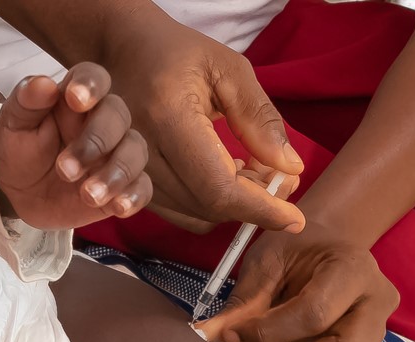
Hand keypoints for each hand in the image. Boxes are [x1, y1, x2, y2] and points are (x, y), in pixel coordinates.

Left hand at [0, 69, 152, 229]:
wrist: (19, 194)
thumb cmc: (18, 151)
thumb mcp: (12, 125)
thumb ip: (26, 102)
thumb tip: (43, 83)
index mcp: (77, 99)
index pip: (95, 78)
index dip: (91, 85)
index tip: (76, 100)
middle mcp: (103, 122)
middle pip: (119, 116)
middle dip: (96, 141)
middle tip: (64, 170)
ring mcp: (116, 154)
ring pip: (135, 152)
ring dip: (116, 173)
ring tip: (87, 195)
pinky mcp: (123, 186)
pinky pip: (142, 187)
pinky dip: (134, 197)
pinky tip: (117, 208)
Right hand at [99, 13, 304, 231]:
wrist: (119, 50)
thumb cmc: (175, 52)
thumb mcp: (226, 68)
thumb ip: (258, 117)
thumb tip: (289, 167)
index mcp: (167, 115)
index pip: (218, 186)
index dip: (260, 208)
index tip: (295, 218)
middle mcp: (142, 151)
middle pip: (210, 206)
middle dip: (256, 203)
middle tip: (282, 176)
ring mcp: (130, 172)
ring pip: (197, 215)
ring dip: (235, 203)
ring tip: (254, 168)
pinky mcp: (130, 183)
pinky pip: (180, 213)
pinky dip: (212, 205)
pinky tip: (225, 173)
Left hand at [194, 224, 398, 341]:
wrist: (328, 247)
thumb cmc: (297, 248)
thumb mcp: (267, 261)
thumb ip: (244, 302)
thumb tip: (207, 336)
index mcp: (355, 269)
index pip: (314, 314)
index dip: (267, 332)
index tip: (234, 333)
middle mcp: (376, 307)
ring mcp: (376, 340)